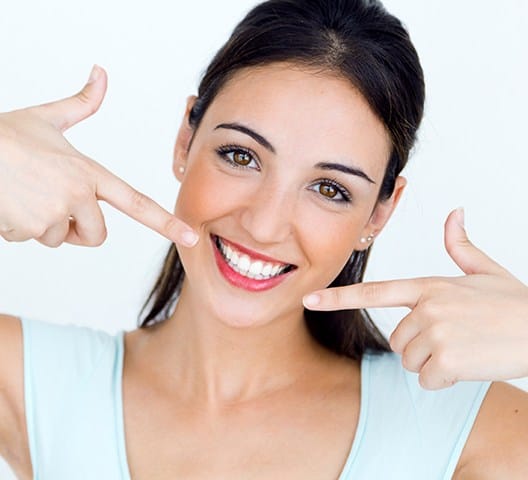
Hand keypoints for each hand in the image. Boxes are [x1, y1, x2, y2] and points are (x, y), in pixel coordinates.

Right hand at [0, 65, 197, 247]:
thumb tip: (100, 73)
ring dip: (43, 225)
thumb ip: (82, 103)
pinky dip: (19, 227)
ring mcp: (54, 214)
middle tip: (54, 205)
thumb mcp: (48, 118)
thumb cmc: (6, 136)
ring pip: (59, 238)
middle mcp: (78, 195)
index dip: (166, 222)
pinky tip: (9, 203)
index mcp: (90, 173)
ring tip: (24, 195)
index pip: (136, 203)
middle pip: (96, 236)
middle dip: (78, 229)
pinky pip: (32, 239)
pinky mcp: (30, 229)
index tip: (191, 237)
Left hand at [303, 208, 527, 389]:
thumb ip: (460, 245)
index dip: (339, 297)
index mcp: (429, 285)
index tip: (309, 299)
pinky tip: (468, 364)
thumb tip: (455, 212)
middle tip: (453, 337)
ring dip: (432, 361)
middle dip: (419, 345)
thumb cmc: (514, 303)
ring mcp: (436, 332)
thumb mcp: (486, 270)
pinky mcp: (448, 358)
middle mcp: (427, 306)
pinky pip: (427, 379)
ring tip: (463, 347)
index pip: (374, 291)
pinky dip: (445, 378)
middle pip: (397, 340)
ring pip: (409, 360)